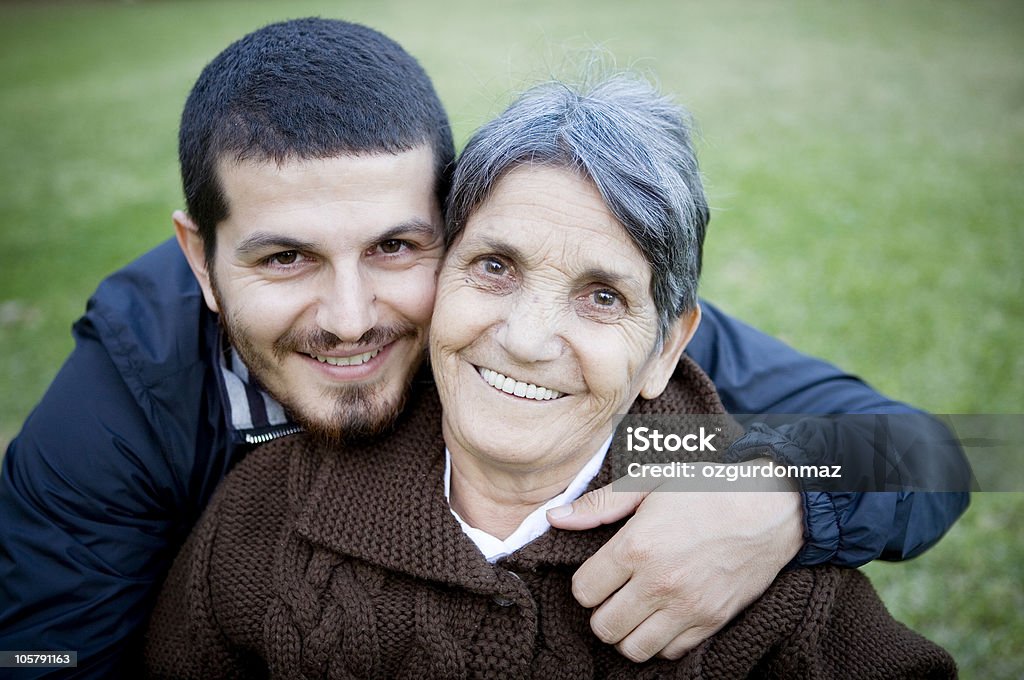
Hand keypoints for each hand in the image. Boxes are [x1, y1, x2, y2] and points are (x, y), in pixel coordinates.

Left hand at [547, 466, 802, 661]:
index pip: (583, 591)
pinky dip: (661, 640)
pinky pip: (670, 652)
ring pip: (633, 648)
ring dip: (628, 631)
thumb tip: (554, 518)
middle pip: (603, 626)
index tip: (600, 572)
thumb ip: (599, 505)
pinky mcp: (712, 621)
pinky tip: (664, 614)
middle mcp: (659, 583)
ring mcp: (688, 607)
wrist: (771, 504)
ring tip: (636, 607)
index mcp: (637, 547)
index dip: (586, 583)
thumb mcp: (649, 482)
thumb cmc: (706, 487)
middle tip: (614, 593)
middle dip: (602, 611)